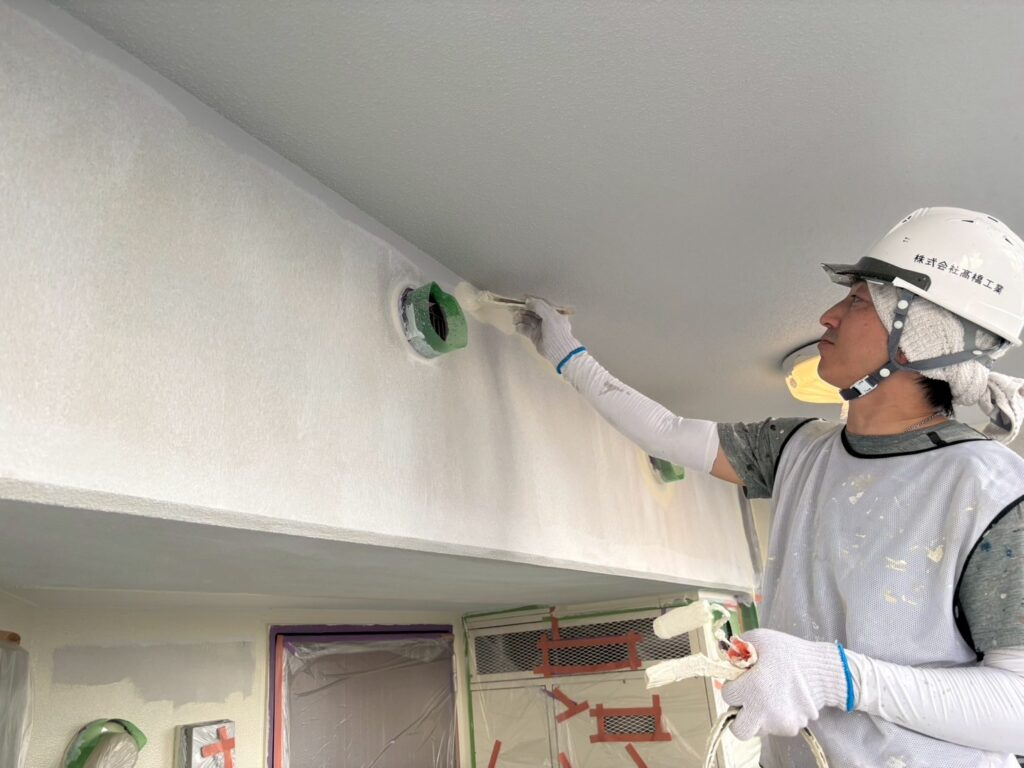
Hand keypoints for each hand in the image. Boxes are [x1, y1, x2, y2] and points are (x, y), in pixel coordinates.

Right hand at [514, 297, 582, 367]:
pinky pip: (526, 329)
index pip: (540, 304)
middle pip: (532, 312)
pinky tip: (517, 326)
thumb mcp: (550, 315)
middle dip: (523, 309)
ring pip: (528, 320)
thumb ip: (539, 306)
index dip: (531, 301)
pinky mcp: (535, 336)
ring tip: (515, 319)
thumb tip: (528, 300)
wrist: (558, 350)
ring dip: (520, 318)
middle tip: (514, 308)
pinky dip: (520, 327)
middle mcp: (546, 319)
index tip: (522, 299)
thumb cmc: (557, 332)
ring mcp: (540, 328)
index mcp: (553, 313)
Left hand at [720, 629, 849, 739]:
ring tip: (766, 698)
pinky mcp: (792, 728)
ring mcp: (779, 723)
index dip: (732, 685)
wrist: (823, 670)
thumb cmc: (789, 651)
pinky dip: (773, 717)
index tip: (742, 679)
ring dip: (756, 716)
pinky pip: (774, 727)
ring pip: (756, 729)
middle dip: (739, 715)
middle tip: (746, 701)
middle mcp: (764, 711)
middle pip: (738, 729)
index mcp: (753, 688)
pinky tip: (781, 701)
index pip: (727, 696)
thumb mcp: (760, 638)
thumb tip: (727, 662)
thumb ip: (737, 649)